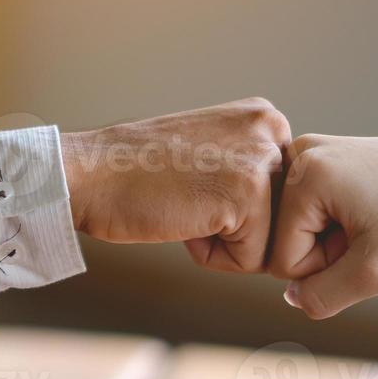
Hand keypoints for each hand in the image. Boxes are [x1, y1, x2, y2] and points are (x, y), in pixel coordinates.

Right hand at [62, 99, 291, 272]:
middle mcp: (272, 129)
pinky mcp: (249, 195)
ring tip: (184, 209)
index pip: (282, 196)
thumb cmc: (136, 175)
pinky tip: (181, 223)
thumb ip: (249, 168)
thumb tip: (288, 218)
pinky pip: (251, 260)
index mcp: (265, 118)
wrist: (89, 174)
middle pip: (282, 220)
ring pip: (270, 243)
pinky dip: (212, 257)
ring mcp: (263, 159)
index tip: (193, 188)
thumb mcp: (209, 152)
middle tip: (186, 200)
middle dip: (236, 229)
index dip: (235, 211)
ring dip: (224, 244)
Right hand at [271, 133, 377, 318]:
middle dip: (326, 250)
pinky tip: (369, 210)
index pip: (282, 259)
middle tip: (371, 231)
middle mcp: (299, 152)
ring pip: (297, 227)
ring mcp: (311, 151)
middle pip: (285, 240)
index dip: (325, 267)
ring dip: (332, 237)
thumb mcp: (375, 273)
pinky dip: (338, 221)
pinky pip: (312, 210)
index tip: (366, 242)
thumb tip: (292, 298)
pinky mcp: (326, 156)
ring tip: (372, 220)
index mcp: (304, 173)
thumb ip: (323, 296)